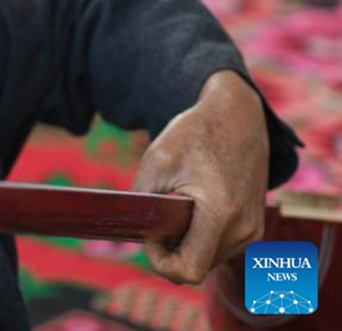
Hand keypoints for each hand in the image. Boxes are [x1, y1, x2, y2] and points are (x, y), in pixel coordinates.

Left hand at [131, 70, 268, 283]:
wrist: (237, 117)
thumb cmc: (194, 135)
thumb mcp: (156, 162)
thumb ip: (142, 202)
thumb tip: (133, 233)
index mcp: (221, 213)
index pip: (188, 270)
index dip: (160, 261)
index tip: (148, 236)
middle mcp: (244, 229)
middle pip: (196, 268)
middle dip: (170, 252)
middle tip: (155, 220)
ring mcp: (253, 230)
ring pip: (208, 262)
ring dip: (185, 246)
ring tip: (174, 212)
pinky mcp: (254, 227)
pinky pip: (220, 250)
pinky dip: (201, 240)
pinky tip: (189, 214)